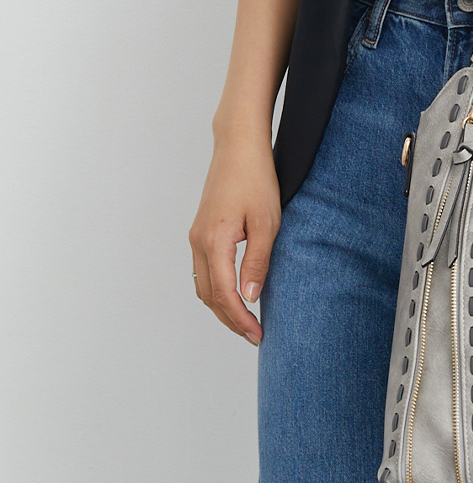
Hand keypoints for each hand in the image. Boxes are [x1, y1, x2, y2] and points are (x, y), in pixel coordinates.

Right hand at [188, 136, 280, 345]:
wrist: (238, 146)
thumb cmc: (256, 179)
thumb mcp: (266, 222)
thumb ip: (257, 262)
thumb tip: (249, 297)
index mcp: (214, 241)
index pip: (224, 294)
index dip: (240, 320)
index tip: (258, 335)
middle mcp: (198, 241)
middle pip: (208, 296)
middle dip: (230, 320)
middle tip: (254, 335)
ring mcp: (196, 236)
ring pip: (203, 284)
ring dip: (221, 306)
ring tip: (246, 320)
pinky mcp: (200, 230)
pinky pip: (203, 270)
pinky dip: (216, 289)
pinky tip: (234, 293)